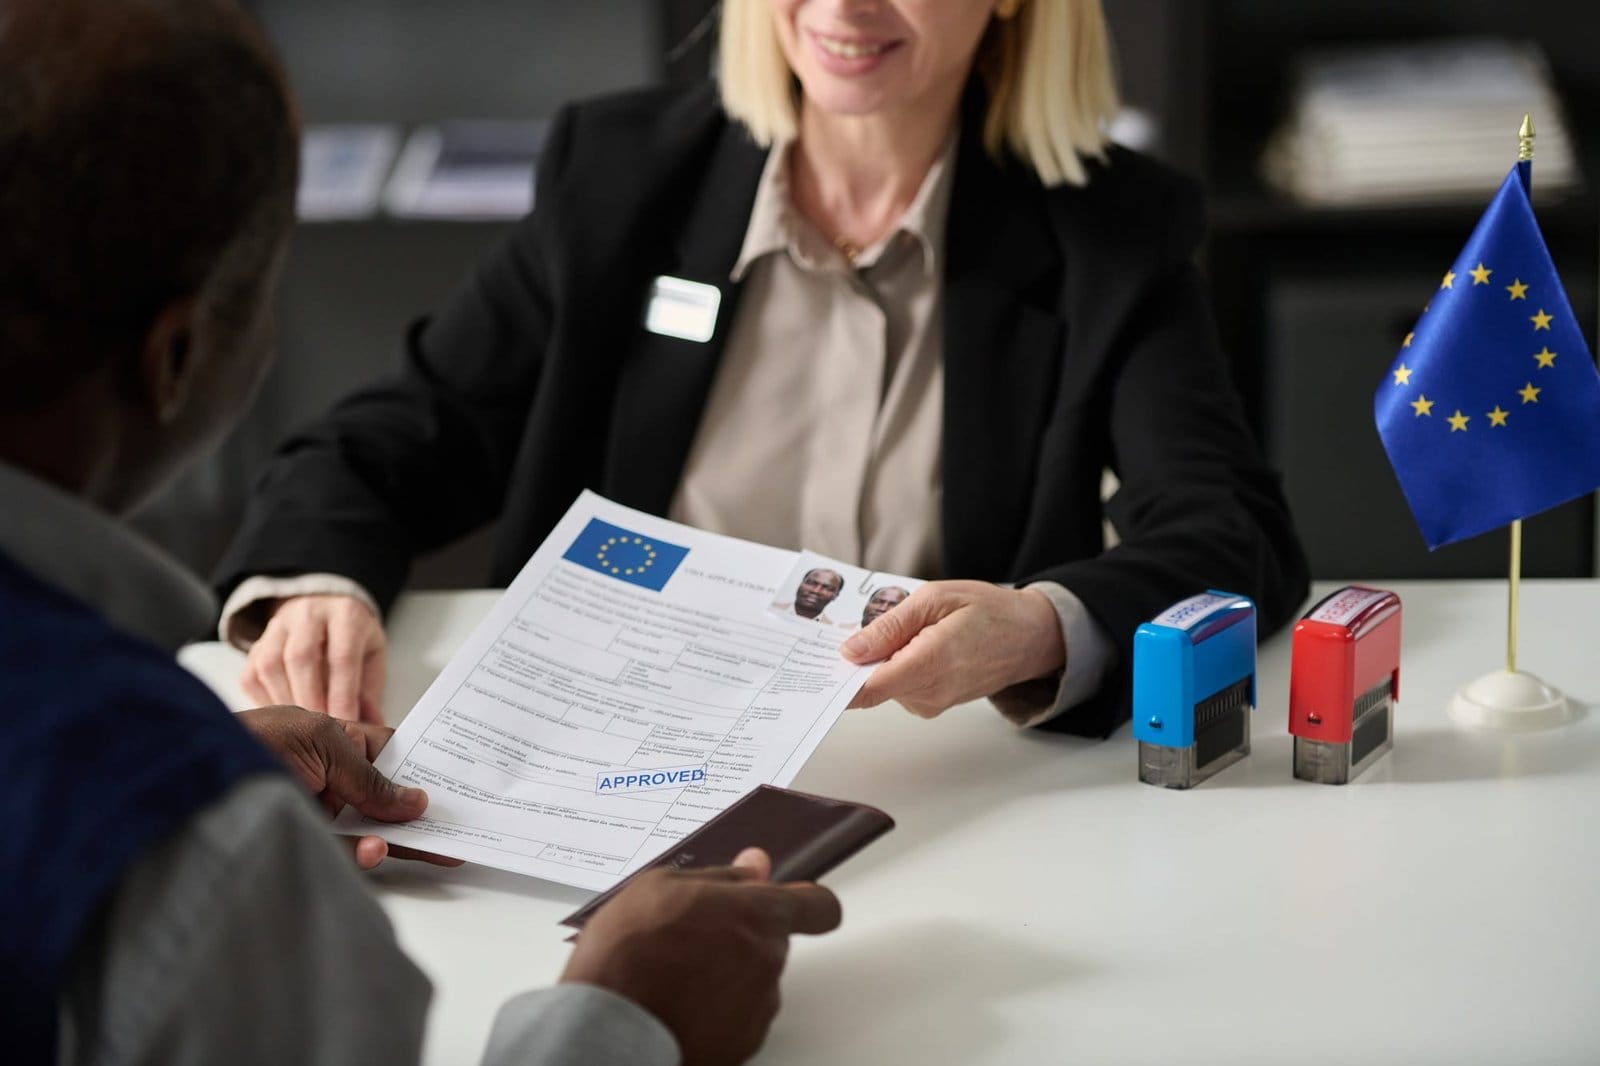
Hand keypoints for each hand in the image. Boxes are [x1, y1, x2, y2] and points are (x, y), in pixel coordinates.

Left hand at [236, 705, 462, 870]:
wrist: (186, 775)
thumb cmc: (250, 741)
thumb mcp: (324, 744)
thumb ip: (370, 777)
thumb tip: (416, 799)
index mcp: (337, 740)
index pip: (390, 755)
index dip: (423, 769)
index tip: (457, 788)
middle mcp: (329, 776)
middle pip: (384, 799)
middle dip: (418, 816)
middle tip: (454, 834)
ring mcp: (315, 811)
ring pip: (367, 831)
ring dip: (393, 839)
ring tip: (423, 846)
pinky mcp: (300, 839)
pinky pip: (340, 853)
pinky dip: (360, 855)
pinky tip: (372, 850)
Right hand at [240, 594, 386, 723]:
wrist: (325, 614)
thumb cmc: (353, 641)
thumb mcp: (372, 659)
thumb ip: (369, 693)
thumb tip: (370, 726)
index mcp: (346, 614)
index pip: (342, 656)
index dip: (342, 694)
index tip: (346, 723)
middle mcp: (308, 613)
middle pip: (301, 657)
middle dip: (311, 699)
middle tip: (321, 730)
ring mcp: (277, 627)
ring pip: (270, 665)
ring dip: (287, 702)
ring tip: (304, 724)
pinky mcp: (255, 645)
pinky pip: (251, 677)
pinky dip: (265, 702)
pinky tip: (285, 714)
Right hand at [561, 848, 840, 1065]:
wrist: (608, 1026)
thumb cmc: (627, 954)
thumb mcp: (662, 886)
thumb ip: (720, 876)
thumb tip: (753, 867)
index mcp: (757, 915)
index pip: (818, 906)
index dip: (808, 903)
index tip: (798, 902)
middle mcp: (768, 961)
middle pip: (773, 941)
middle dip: (742, 936)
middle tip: (694, 937)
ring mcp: (757, 1007)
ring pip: (754, 980)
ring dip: (728, 974)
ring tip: (676, 974)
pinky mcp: (743, 1044)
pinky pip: (739, 1016)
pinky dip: (717, 1010)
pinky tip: (679, 1003)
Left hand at [841, 580, 1063, 717]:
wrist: (1030, 637)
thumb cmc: (989, 611)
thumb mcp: (936, 599)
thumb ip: (890, 626)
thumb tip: (851, 651)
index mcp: (930, 663)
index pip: (867, 689)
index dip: (836, 682)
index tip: (813, 671)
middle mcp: (929, 693)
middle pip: (871, 684)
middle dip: (860, 659)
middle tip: (857, 627)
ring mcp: (933, 703)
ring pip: (885, 684)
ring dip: (883, 659)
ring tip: (906, 629)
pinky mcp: (934, 704)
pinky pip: (901, 686)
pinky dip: (897, 666)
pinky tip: (914, 643)